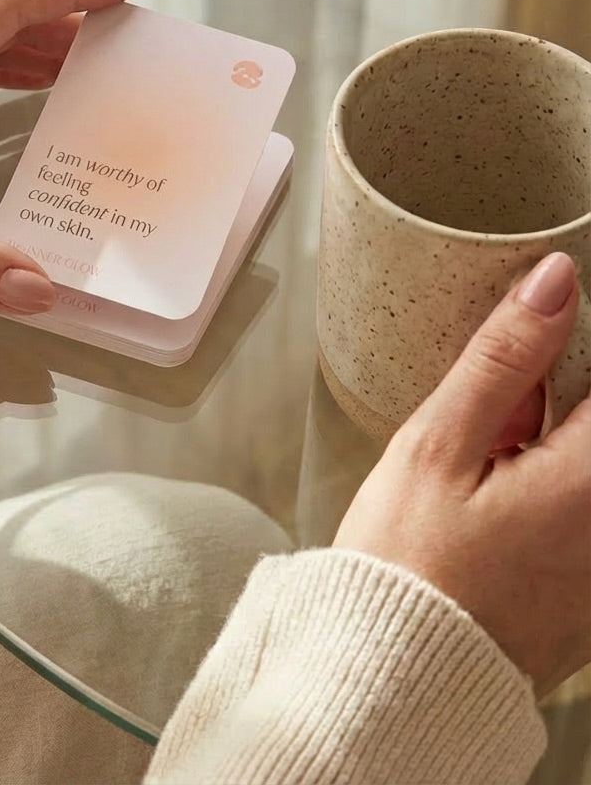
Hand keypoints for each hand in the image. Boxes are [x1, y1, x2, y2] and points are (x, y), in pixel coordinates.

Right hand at [334, 251, 590, 695]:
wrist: (394, 682)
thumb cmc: (407, 567)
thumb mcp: (438, 445)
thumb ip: (503, 359)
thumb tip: (555, 282)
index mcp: (589, 477)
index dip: (568, 344)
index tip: (523, 371)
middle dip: (551, 401)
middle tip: (500, 414)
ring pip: (581, 464)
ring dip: (544, 443)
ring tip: (489, 463)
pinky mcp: (589, 592)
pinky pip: (577, 513)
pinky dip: (547, 487)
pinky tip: (494, 507)